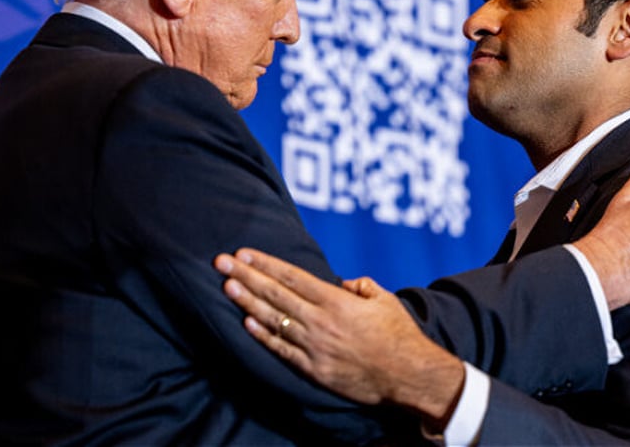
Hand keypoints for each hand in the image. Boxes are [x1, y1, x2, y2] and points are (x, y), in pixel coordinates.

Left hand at [214, 250, 464, 427]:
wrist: (408, 375)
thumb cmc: (399, 335)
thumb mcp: (384, 299)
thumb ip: (361, 286)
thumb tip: (342, 283)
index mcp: (336, 301)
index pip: (292, 276)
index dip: (265, 263)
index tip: (243, 253)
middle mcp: (320, 321)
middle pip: (275, 294)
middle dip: (245, 276)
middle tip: (220, 263)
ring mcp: (314, 346)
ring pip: (273, 320)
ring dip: (247, 302)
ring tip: (226, 287)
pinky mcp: (314, 369)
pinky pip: (282, 350)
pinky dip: (263, 336)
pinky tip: (246, 323)